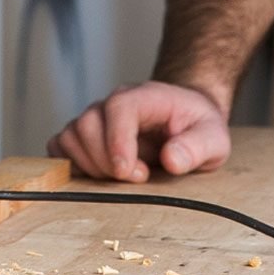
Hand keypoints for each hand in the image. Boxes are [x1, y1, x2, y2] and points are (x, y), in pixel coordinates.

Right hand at [49, 81, 230, 182]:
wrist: (185, 121)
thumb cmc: (197, 127)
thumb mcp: (213, 138)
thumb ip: (197, 147)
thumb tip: (172, 159)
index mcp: (144, 97)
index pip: (119, 107)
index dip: (117, 140)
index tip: (127, 171)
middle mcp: (112, 103)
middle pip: (87, 123)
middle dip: (105, 160)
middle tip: (138, 177)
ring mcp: (95, 118)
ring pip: (70, 136)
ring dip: (89, 165)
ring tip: (121, 178)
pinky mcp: (84, 136)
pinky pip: (60, 147)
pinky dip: (70, 164)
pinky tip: (97, 176)